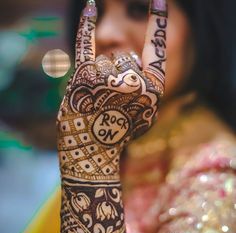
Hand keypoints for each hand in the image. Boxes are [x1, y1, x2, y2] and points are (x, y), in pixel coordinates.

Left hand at [57, 0, 166, 179]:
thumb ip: (146, 90)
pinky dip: (86, 25)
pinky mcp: (86, 78)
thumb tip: (135, 63)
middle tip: (109, 102)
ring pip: (107, 59)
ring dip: (100, 78)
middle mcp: (135, 82)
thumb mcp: (143, 116)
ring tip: (97, 102)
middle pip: (126, 58)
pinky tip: (89, 6)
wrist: (93, 154)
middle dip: (117, 76)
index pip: (156, 50)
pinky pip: (87, 45)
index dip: (158, 24)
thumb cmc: (119, 134)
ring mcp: (110, 79)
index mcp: (153, 91)